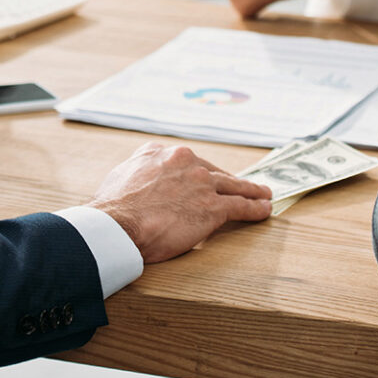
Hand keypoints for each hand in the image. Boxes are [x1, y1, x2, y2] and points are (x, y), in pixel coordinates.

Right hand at [87, 142, 271, 263]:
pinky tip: (264, 209)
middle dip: (228, 180)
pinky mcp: (212, 207)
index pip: (190, 162)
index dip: (201, 173)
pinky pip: (240, 206)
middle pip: (215, 172)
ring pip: (233, 185)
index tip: (207, 179)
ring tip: (263, 194)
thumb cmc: (113, 207)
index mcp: (162, 153)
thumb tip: (144, 177)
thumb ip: (141, 170)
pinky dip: (255, 207)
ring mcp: (201, 184)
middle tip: (242, 185)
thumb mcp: (124, 173)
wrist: (118, 224)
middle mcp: (186, 162)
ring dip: (252, 190)